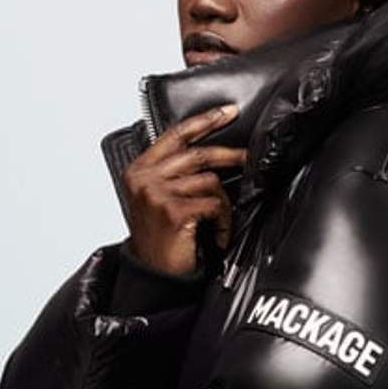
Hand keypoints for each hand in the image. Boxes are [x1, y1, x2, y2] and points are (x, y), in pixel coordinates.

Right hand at [120, 103, 247, 277]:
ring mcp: (158, 194)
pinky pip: (214, 205)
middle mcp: (145, 179)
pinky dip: (223, 222)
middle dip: (229, 156)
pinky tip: (218, 236)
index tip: (227, 112)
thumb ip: (172, 174)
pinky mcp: (175, 211)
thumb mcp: (157, 200)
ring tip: (220, 223)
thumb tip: (209, 156)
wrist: (154, 276)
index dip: (204, 121)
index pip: (175, 135)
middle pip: (198, 154)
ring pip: (211, 182)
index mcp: (139, 170)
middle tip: (248, 158)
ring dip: (223, 206)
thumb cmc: (160, 241)